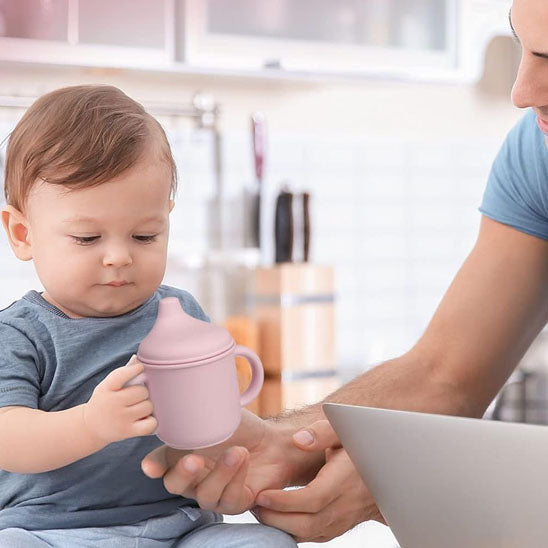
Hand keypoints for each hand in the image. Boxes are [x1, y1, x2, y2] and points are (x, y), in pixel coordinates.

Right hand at [82, 355, 156, 443]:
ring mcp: (120, 419)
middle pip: (142, 391)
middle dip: (143, 392)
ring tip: (138, 408)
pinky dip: (151, 421)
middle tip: (137, 396)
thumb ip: (123, 373)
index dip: (135, 369)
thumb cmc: (106, 400)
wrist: (90, 427)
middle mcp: (112, 403)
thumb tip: (138, 359)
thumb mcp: (108, 385)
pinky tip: (144, 419)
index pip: (122, 374)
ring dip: (147, 406)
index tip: (140, 368)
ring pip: (148, 406)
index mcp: (106, 388)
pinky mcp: (127, 432)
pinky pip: (151, 424)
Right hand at [141, 411, 305, 514]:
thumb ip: (196, 415)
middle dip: (183, 473)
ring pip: (205, 495)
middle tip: (194, 459)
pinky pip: (229, 499)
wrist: (273, 442)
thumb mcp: (218, 417)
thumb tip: (181, 399)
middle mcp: (193, 478)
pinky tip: (245, 459)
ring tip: (237, 452)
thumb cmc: (241, 428)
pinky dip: (237, 478)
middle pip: (175, 484)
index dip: (154, 465)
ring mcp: (212, 493)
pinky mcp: (234, 504)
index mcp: (181, 455)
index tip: (150, 467)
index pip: (159, 462)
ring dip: (221, 473)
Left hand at [253, 420, 383, 542]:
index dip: (284, 501)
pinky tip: (276, 517)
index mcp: (345, 479)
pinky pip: (313, 536)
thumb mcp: (343, 430)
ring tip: (260, 510)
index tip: (261, 494)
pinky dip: (291, 531)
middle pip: (307, 523)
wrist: (385, 468)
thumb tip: (299, 441)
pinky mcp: (339, 526)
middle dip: (275, 518)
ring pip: (308, 534)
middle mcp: (345, 504)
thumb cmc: (359, 444)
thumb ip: (321, 432)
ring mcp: (343, 519)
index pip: (312, 499)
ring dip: (280, 527)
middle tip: (254, 504)